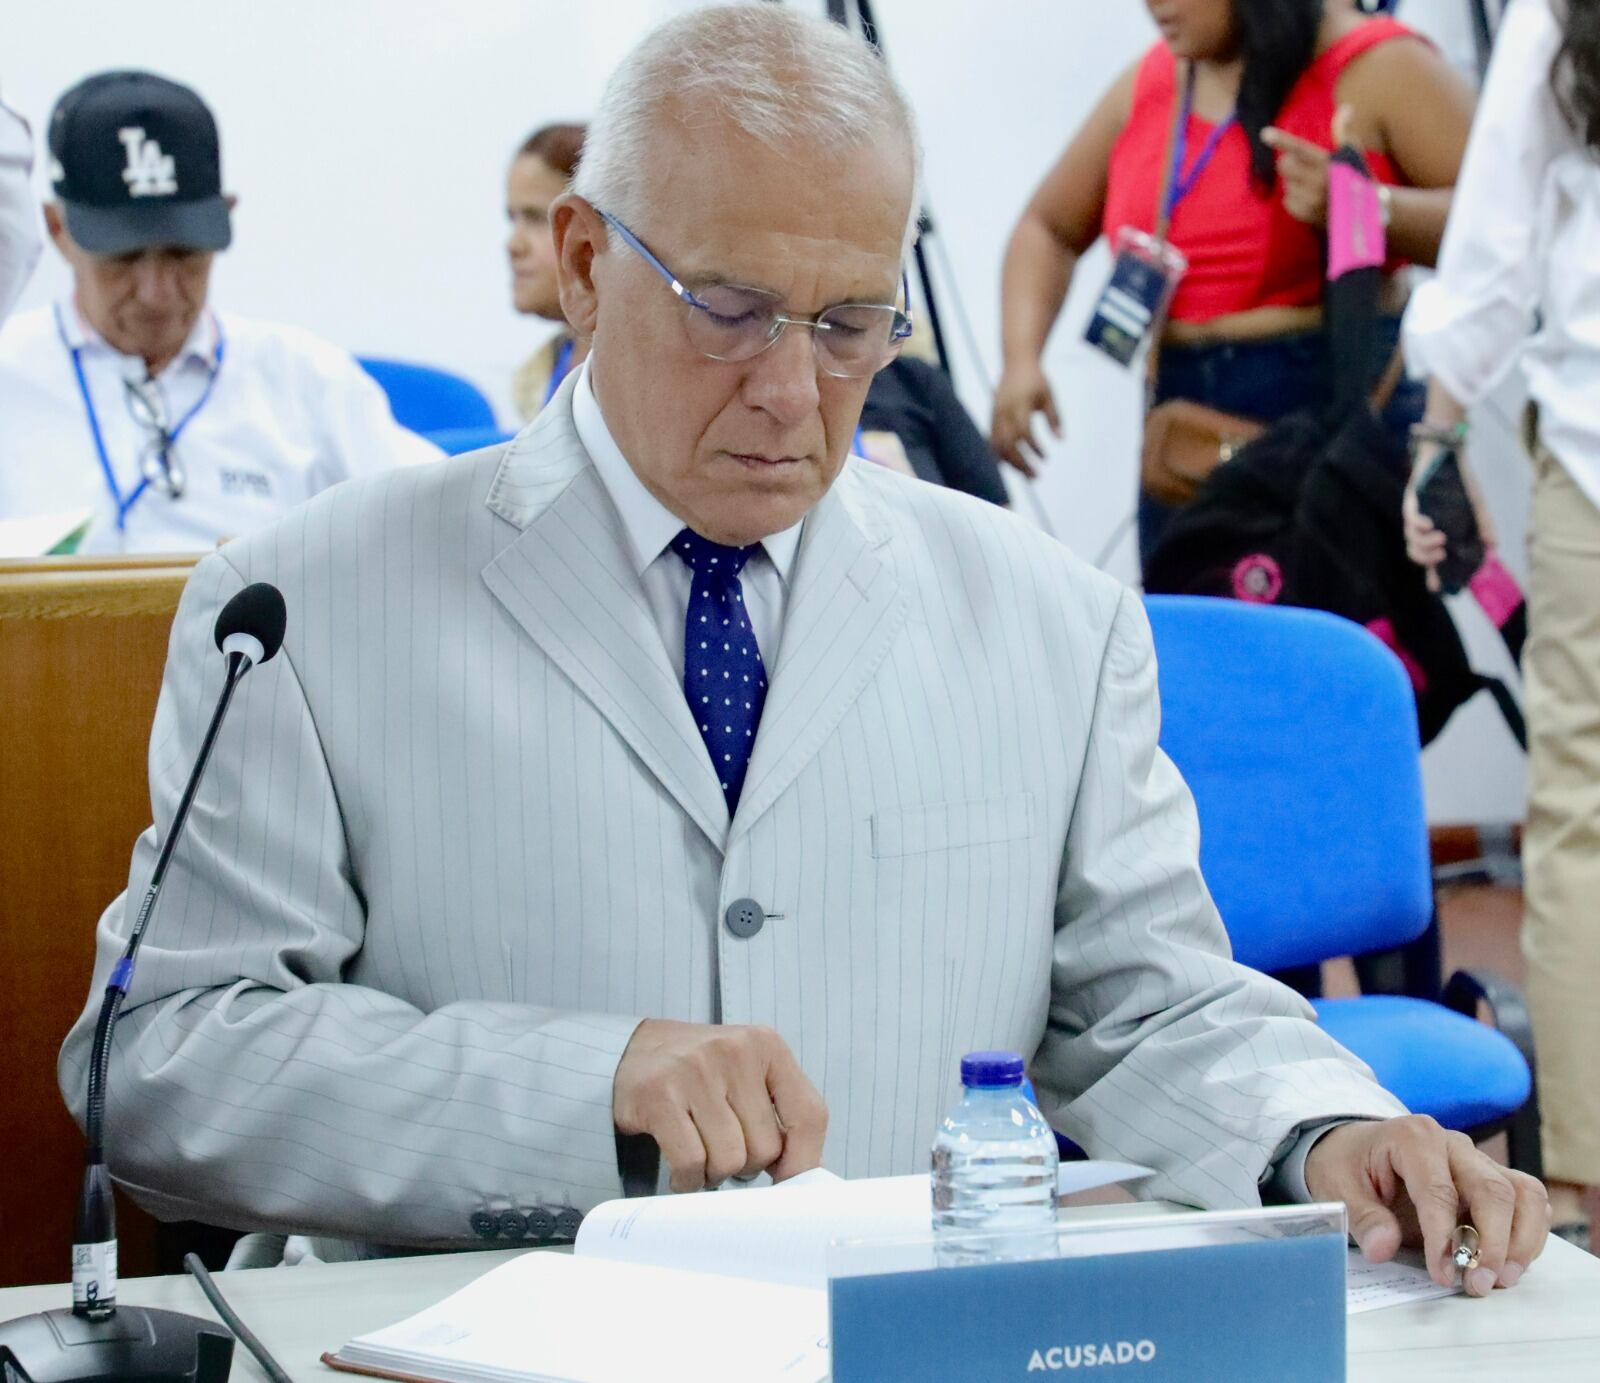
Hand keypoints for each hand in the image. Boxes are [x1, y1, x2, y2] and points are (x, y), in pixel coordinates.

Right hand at [612, 1019, 827, 1191]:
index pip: (809, 1114)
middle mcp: (735, 1051)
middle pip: (766, 1148)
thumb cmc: (700, 1072)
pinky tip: (682, 1170)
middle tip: (725, 1152)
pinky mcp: (659, 1095)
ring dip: (715, 1175)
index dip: (804, 1161)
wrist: (632, 1051)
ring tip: (702, 1156)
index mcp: (767, 1045)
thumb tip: (808, 1173)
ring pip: (730, 1160)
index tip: (786, 1181)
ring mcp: (695, 1071)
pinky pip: (691, 1163)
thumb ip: (781, 1113)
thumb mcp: (749, 1075)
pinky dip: (688, 1179)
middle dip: (747, 1166)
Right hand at [990, 359, 1061, 476]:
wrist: (1016, 362)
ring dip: (1011, 463)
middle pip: (1008, 444)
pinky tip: (1014, 465)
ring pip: (998, 446)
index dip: (1033, 448)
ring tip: (1027, 474)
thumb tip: (1061, 439)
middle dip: (1021, 463)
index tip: (1045, 457)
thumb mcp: (1050, 396)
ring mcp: (995, 415)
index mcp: (1019, 405)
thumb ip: (1054, 418)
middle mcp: (1004, 412)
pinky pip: (993, 442)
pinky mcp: (992, 418)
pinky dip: (1002, 455)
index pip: (1023, 432)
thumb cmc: (1037, 380)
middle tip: (1036, 476)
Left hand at [1262, 105, 1356, 228]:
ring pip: (1286, 183)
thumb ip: (1345, 132)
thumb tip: (1346, 108)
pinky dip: (1294, 198)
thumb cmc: (1356, 178)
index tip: (1264, 133)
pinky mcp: (1304, 214)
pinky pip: (1286, 200)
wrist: (1362, 213)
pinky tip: (1309, 198)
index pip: (1301, 148)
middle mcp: (1317, 182)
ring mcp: (1309, 200)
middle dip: (1289, 162)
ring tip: (1312, 185)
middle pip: (1284, 165)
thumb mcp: (1353, 154)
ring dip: (1294, 182)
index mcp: (1329, 165)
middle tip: (1303, 165)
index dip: (1283, 140)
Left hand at [1305, 1116, 1550, 1295]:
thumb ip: (1361, 1216)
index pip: (1439, 1191)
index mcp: (1414, 1137)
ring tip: (1500, 1280)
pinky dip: (1528, 1235)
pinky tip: (1507, 1264)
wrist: (1354, 1149)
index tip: (1443, 1275)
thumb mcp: (1335, 1186)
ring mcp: (1477, 1161)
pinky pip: (1528, 1202)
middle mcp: (1453, 1144)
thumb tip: (1382, 1247)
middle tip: (1478, 1285)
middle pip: (1493, 1190)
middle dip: (1492, 1244)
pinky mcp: (1492, 1179)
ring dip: (1520, 1241)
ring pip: (1522, 1194)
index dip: (1444, 1237)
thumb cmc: (1347, 1164)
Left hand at [1402, 439, 1496, 592]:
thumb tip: (1493, 548)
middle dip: (1427, 559)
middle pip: (1416, 555)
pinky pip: (1409, 520)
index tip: (1437, 588)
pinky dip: (1418, 525)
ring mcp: (1416, 517)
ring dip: (1424, 543)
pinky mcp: (1411, 503)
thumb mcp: (1477, 507)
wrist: (1449, 457)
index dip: (1433, 575)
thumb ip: (1484, 527)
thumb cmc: (1462, 484)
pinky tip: (1429, 524)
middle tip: (1442, 553)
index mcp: (1438, 534)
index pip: (1432, 560)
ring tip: (1440, 539)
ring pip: (1410, 540)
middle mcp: (1424, 529)